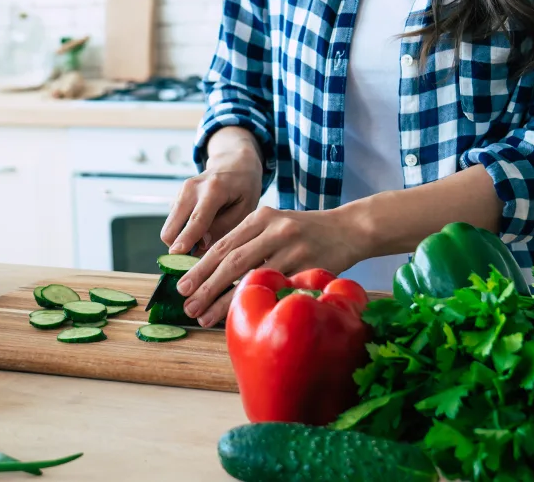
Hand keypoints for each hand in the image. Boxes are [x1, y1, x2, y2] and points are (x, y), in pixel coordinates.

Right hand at [160, 131, 262, 255]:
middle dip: (178, 246)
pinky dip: (182, 232)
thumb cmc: (243, 187)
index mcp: (214, 190)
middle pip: (172, 226)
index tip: (176, 255)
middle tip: (197, 257)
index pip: (197, 219)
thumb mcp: (246, 209)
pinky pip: (173, 223)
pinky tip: (200, 229)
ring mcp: (181, 192)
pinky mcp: (176, 197)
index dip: (186, 239)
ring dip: (181, 240)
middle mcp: (192, 188)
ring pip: (169, 227)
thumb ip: (225, 228)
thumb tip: (200, 248)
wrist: (233, 163)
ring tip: (203, 241)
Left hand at [177, 206, 370, 326]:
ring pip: (251, 277)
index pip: (223, 245)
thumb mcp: (275, 224)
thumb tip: (210, 272)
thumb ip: (248, 241)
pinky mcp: (310, 266)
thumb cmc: (306, 232)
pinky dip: (259, 302)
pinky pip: (278, 288)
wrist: (351, 228)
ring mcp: (294, 247)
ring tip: (205, 317)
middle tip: (187, 305)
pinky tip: (246, 315)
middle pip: (232, 261)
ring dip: (225, 300)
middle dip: (206, 286)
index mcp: (261, 216)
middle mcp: (275, 229)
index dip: (200, 268)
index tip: (183, 287)